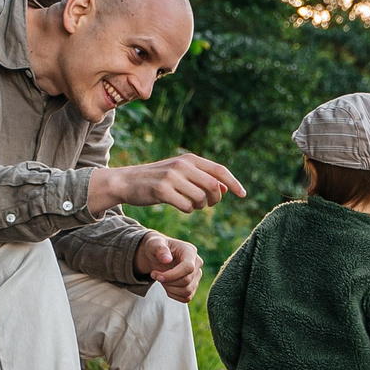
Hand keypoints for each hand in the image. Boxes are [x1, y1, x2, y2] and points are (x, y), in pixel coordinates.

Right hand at [90, 153, 245, 216]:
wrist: (126, 181)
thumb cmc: (157, 180)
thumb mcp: (180, 174)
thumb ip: (202, 178)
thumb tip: (226, 188)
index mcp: (189, 159)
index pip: (219, 170)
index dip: (234, 183)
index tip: (243, 194)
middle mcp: (182, 165)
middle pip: (214, 186)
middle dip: (215, 199)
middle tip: (208, 204)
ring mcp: (172, 177)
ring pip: (200, 198)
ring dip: (199, 206)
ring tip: (189, 203)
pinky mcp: (162, 190)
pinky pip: (186, 206)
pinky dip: (187, 210)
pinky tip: (179, 206)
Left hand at [138, 233, 202, 301]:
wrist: (157, 255)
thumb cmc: (156, 247)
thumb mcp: (153, 243)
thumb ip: (159, 249)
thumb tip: (167, 259)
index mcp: (190, 251)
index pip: (188, 267)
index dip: (172, 275)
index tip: (156, 275)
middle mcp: (197, 263)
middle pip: (186, 281)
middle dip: (167, 281)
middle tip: (154, 274)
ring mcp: (197, 275)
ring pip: (187, 291)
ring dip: (169, 288)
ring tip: (161, 279)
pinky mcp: (194, 286)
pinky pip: (186, 297)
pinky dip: (173, 294)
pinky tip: (166, 285)